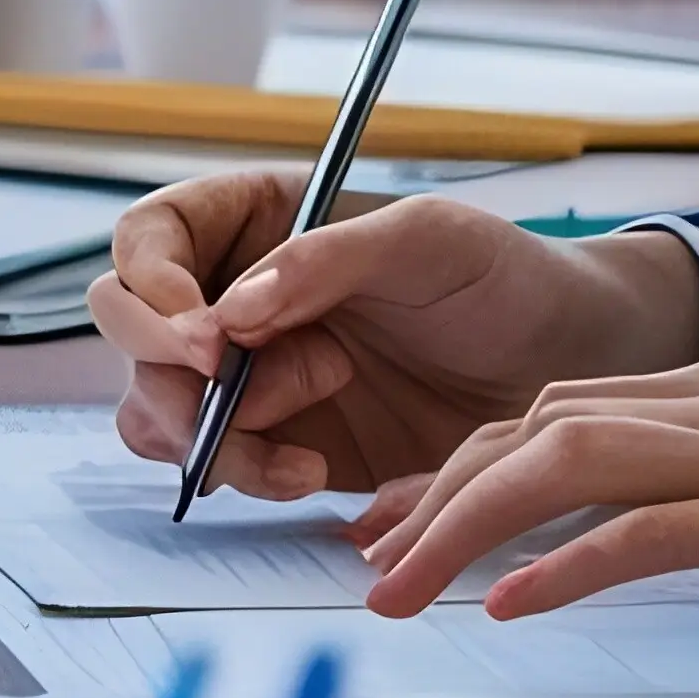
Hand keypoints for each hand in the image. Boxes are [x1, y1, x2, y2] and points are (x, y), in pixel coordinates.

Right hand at [92, 174, 698, 499]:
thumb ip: (328, 259)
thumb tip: (236, 305)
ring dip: (211, 436)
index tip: (204, 333)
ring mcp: (251, 375)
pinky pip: (216, 468)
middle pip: (134, 332)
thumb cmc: (503, 278)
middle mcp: (236, 296)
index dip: (152, 286)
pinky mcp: (276, 444)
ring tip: (298, 444)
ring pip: (158, 411)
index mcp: (258, 220)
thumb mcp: (428, 241)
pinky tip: (311, 476)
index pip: (151, 239)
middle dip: (170, 373)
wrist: (564, 372)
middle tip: (232, 391)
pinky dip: (247, 477)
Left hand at [355, 343, 698, 638]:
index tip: (407, 513)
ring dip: (467, 527)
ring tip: (403, 587)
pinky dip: (564, 566)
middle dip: (440, 491)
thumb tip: (635, 528)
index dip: (471, 460)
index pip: (568, 405)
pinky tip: (510, 606)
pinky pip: (647, 531)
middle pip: (544, 424)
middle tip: (369, 555)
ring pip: (570, 462)